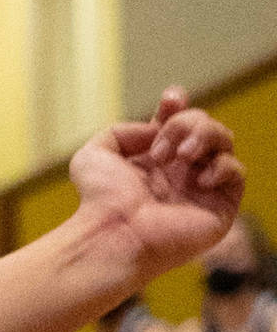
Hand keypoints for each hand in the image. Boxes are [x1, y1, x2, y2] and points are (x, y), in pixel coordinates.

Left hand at [69, 88, 243, 278]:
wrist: (114, 232)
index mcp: (153, 158)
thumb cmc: (100, 199)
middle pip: (202, 124)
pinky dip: (221, 166)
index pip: (176, 120)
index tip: (170, 100)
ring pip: (224, 140)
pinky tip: (197, 181)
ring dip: (204, 137)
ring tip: (180, 156)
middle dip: (185, 123)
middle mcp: (179, 170)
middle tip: (161, 149)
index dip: (177, 105)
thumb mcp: (95, 153)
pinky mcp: (221, 206)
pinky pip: (237, 171)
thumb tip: (157, 127)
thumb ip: (122, 130)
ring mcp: (201, 187)